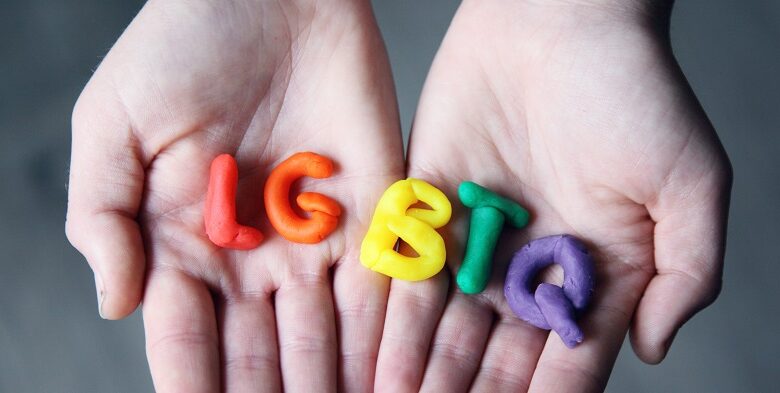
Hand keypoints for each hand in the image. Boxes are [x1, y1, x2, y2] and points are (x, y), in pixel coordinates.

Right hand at [65, 0, 402, 390]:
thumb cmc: (181, 47)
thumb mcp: (113, 126)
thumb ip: (102, 217)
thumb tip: (115, 306)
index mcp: (186, 244)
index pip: (188, 340)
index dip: (194, 385)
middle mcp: (253, 256)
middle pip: (261, 352)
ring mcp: (315, 238)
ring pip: (325, 336)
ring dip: (330, 383)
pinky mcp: (373, 211)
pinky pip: (379, 288)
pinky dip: (383, 338)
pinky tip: (385, 380)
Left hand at [375, 1, 731, 391]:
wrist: (559, 19)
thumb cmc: (634, 91)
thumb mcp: (690, 185)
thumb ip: (684, 275)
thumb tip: (658, 351)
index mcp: (595, 271)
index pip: (566, 362)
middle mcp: (533, 265)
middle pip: (498, 357)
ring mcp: (479, 239)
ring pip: (446, 328)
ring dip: (423, 374)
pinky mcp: (430, 206)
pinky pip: (409, 274)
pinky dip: (394, 320)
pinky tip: (377, 360)